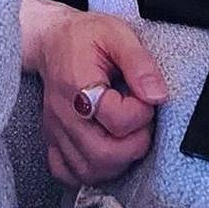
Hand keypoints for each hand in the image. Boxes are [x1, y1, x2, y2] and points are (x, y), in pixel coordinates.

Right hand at [31, 2, 167, 186]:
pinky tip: (103, 154)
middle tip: (140, 122)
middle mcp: (63, 113)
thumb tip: (157, 95)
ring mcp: (56, 129)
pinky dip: (88, 172)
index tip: (144, 96)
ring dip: (117, 161)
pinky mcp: (52, 138)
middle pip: (103, 155)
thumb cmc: (84, 36)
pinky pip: (66, 173)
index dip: (142, 112)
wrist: (50, 39)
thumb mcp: (116, 34)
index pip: (117, 120)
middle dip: (135, 144)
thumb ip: (139, 63)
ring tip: (125, 135)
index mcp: (77, 84)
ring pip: (88, 171)